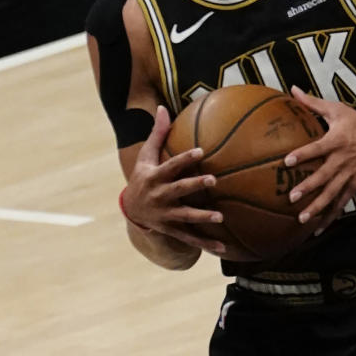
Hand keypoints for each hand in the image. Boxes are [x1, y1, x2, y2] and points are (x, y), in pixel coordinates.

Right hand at [121, 106, 227, 255]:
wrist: (132, 210)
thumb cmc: (143, 177)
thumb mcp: (146, 157)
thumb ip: (157, 134)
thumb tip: (163, 107)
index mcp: (155, 177)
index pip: (171, 166)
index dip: (185, 159)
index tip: (201, 151)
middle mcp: (160, 196)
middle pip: (178, 190)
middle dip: (195, 186)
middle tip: (214, 180)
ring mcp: (166, 215)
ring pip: (186, 216)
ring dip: (202, 217)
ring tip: (220, 217)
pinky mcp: (172, 230)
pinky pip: (190, 238)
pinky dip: (206, 244)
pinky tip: (223, 248)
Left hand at [283, 87, 355, 231]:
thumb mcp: (338, 110)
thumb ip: (313, 103)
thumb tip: (292, 90)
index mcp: (336, 141)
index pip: (317, 148)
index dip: (303, 154)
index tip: (287, 161)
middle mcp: (342, 160)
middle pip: (324, 176)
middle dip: (308, 187)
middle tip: (292, 197)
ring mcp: (350, 176)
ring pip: (332, 194)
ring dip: (317, 206)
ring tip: (303, 217)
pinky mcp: (355, 186)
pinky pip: (342, 203)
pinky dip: (331, 215)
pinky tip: (319, 228)